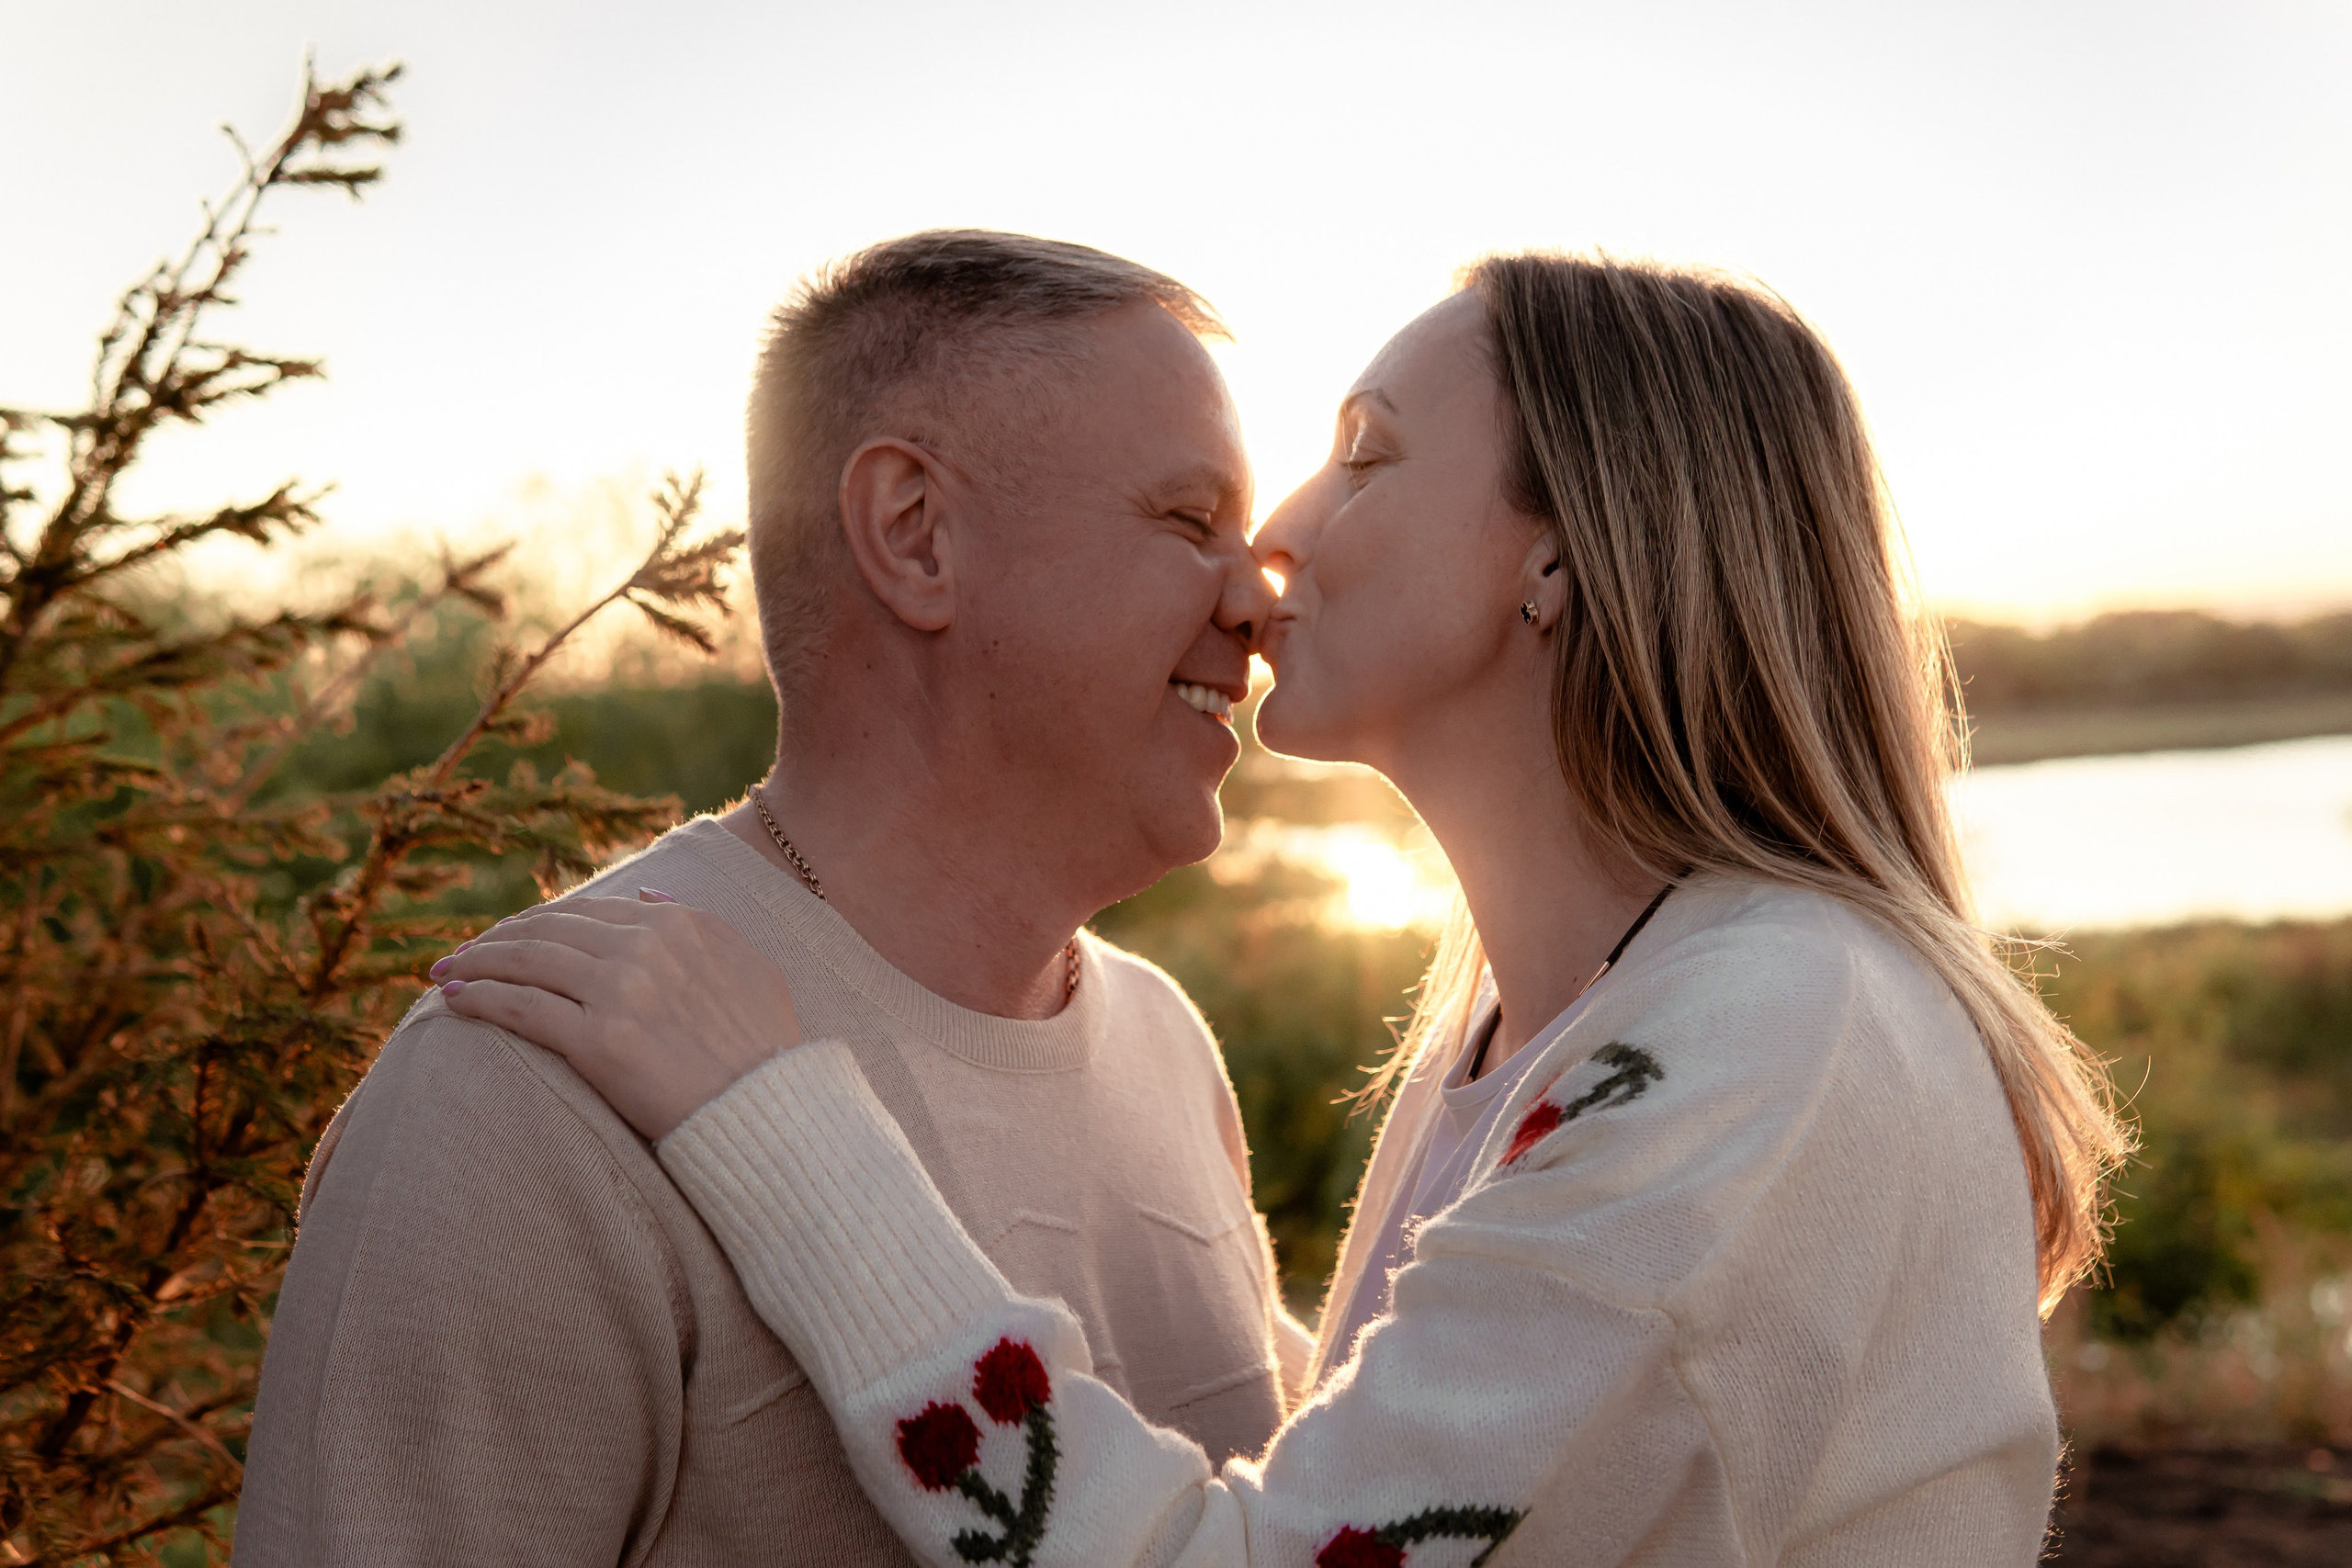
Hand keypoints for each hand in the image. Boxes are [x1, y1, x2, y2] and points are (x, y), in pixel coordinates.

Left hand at [432, 890, 801, 1139]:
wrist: (767, 1113)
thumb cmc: (765, 1048)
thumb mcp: (750, 966)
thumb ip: (699, 924)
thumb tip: (647, 895)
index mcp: (681, 924)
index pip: (588, 909)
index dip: (541, 920)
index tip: (511, 935)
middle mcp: (646, 947)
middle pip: (547, 930)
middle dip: (497, 938)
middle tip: (463, 954)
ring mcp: (620, 992)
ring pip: (525, 961)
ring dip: (476, 963)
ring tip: (447, 974)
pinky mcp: (598, 1042)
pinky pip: (522, 1009)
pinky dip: (482, 999)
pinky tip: (457, 1001)